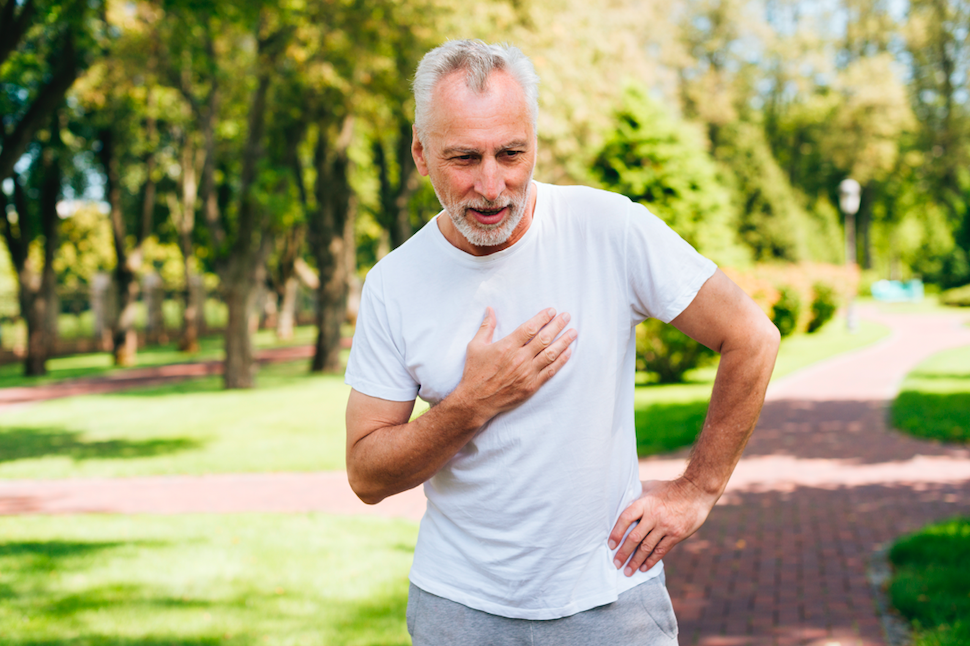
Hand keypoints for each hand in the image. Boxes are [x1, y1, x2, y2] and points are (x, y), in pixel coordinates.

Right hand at [454, 307, 576, 422]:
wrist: (476, 401)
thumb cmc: (475, 373)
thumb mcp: (475, 346)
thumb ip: (486, 327)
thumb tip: (490, 309)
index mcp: (507, 346)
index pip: (530, 328)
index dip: (543, 318)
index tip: (552, 311)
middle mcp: (519, 358)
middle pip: (544, 338)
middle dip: (557, 326)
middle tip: (567, 316)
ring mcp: (527, 373)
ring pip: (550, 354)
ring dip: (564, 342)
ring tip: (573, 333)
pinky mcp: (531, 386)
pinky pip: (550, 371)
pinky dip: (561, 361)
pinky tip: (568, 352)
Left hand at [608, 478, 717, 575]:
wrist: (696, 492)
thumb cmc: (670, 488)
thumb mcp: (651, 486)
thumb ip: (637, 494)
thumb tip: (620, 498)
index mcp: (645, 502)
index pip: (625, 518)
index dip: (616, 533)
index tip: (610, 545)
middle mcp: (654, 515)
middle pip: (634, 537)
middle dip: (623, 553)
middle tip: (616, 563)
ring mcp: (666, 526)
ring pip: (647, 547)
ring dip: (635, 561)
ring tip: (627, 571)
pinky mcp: (676, 535)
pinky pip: (661, 551)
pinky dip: (651, 561)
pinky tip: (644, 568)